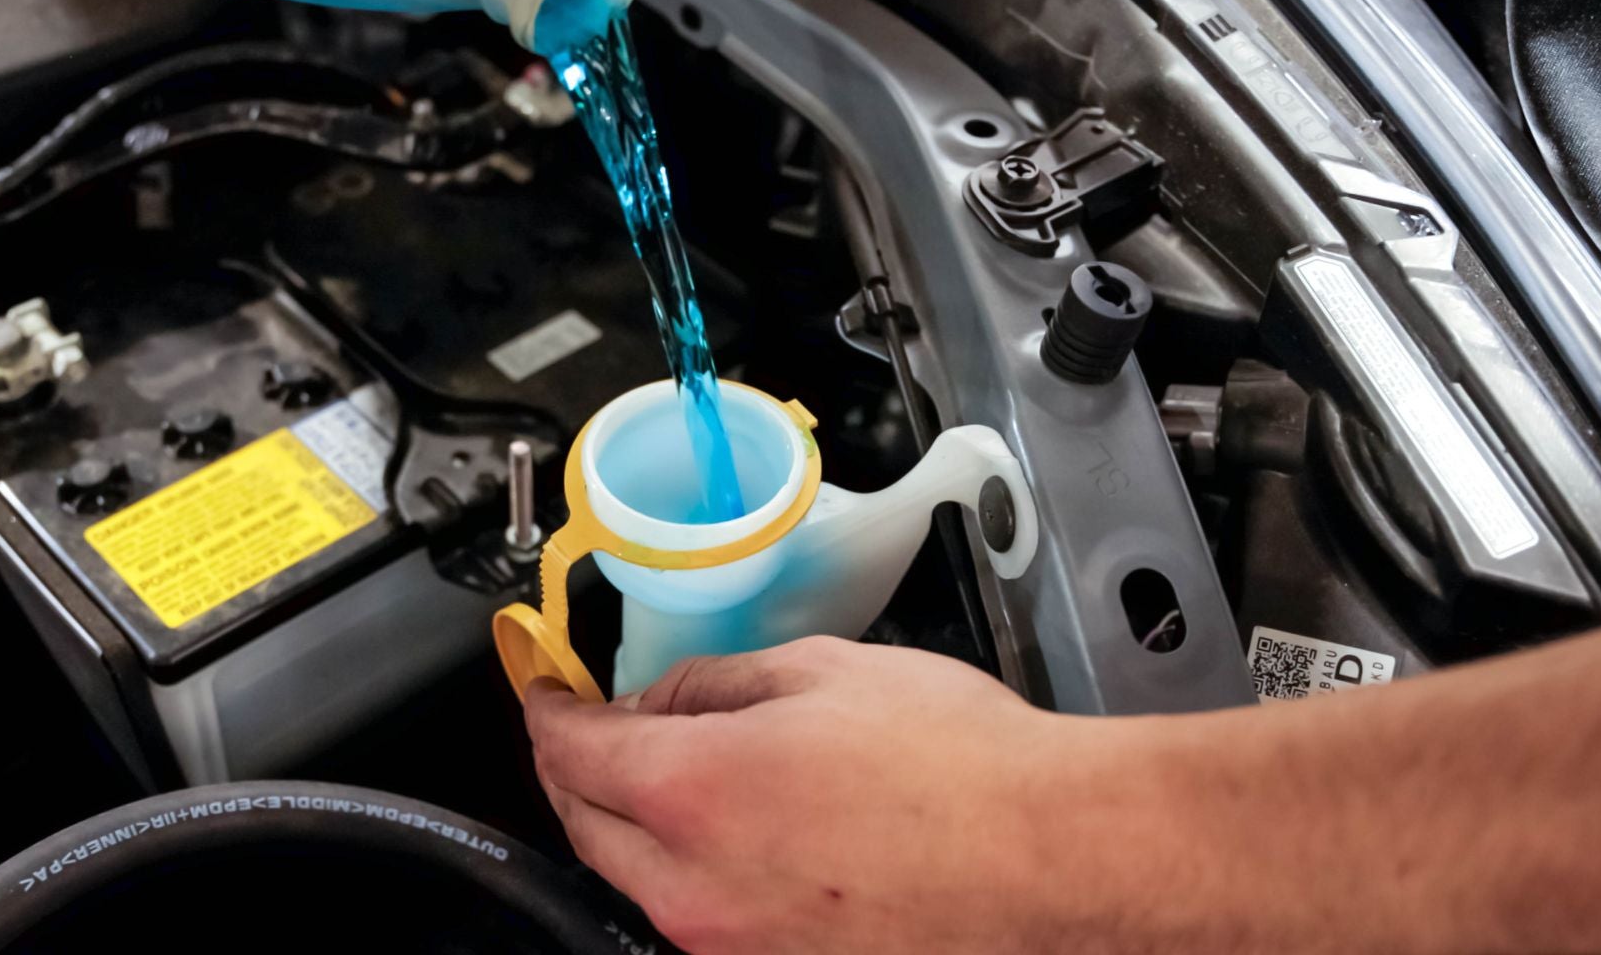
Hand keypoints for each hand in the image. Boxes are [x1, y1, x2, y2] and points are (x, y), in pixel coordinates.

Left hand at [523, 637, 1154, 952]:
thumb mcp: (823, 673)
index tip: (545, 689)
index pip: (568, 749)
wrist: (1055, 859)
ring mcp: (731, 946)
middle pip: (583, 823)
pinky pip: (697, 916)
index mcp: (692, 792)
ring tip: (668, 773)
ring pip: (636, 877)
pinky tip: (736, 833)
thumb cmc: (960, 766)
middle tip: (590, 727)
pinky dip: (688, 870)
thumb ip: (715, 684)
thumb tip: (660, 697)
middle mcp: (692, 887)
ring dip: (630, 823)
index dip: (545, 708)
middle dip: (572, 768)